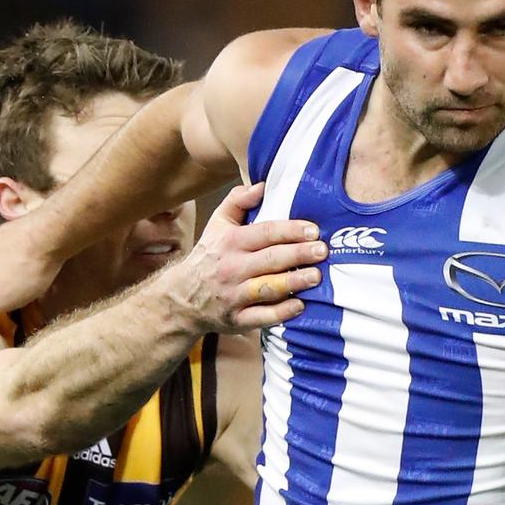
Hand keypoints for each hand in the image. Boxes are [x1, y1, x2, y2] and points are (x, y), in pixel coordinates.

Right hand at [161, 184, 326, 330]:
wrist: (181, 298)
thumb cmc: (209, 257)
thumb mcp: (217, 224)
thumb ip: (238, 201)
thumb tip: (262, 185)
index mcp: (230, 242)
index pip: (264, 233)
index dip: (290, 231)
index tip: (313, 230)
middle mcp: (232, 268)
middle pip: (271, 259)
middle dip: (299, 254)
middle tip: (322, 251)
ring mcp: (234, 295)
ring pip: (268, 288)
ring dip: (293, 282)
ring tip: (316, 276)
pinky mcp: (237, 319)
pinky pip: (262, 317)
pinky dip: (281, 312)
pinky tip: (300, 305)